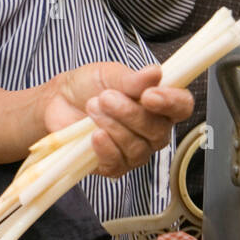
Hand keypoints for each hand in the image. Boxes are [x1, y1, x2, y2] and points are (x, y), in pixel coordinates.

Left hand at [45, 62, 192, 178]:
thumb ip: (131, 78)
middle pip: (158, 130)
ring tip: (92, 107)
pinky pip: (118, 163)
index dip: (171, 102)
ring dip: (112, 126)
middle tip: (105, 97)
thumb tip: (155, 73)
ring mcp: (135, 151)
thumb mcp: (108, 74)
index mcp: (160, 103)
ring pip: (137, 147)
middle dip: (130, 113)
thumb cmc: (88, 86)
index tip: (149, 95)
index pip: (182, 106)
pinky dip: (105, 148)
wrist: (57, 102)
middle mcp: (153, 130)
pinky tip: (93, 135)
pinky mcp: (114, 166)